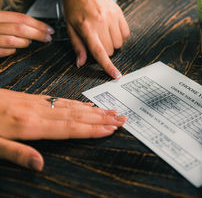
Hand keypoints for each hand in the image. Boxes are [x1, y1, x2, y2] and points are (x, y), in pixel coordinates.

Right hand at [0, 11, 53, 56]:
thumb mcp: (1, 20)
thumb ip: (13, 22)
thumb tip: (35, 27)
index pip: (22, 18)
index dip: (38, 24)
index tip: (49, 29)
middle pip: (20, 29)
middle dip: (37, 34)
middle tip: (47, 38)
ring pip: (13, 41)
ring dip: (25, 42)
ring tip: (28, 41)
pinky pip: (6, 51)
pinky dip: (13, 50)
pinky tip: (14, 47)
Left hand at [0, 88, 126, 170]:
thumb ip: (16, 154)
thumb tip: (40, 165)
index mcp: (28, 125)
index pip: (67, 128)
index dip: (91, 129)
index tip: (110, 128)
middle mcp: (36, 112)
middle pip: (75, 116)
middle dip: (100, 118)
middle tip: (121, 117)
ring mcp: (35, 103)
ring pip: (70, 107)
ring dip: (93, 110)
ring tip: (111, 111)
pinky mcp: (30, 99)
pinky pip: (60, 100)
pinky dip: (76, 104)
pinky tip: (85, 106)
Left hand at [62, 0, 129, 78]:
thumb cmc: (74, 6)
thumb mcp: (70, 27)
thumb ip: (77, 46)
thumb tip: (81, 62)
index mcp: (87, 27)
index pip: (100, 52)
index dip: (108, 66)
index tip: (116, 75)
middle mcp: (102, 22)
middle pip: (111, 50)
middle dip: (104, 50)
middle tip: (96, 40)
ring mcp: (112, 17)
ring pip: (119, 43)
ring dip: (113, 43)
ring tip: (103, 33)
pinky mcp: (120, 13)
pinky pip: (126, 34)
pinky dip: (120, 36)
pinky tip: (111, 29)